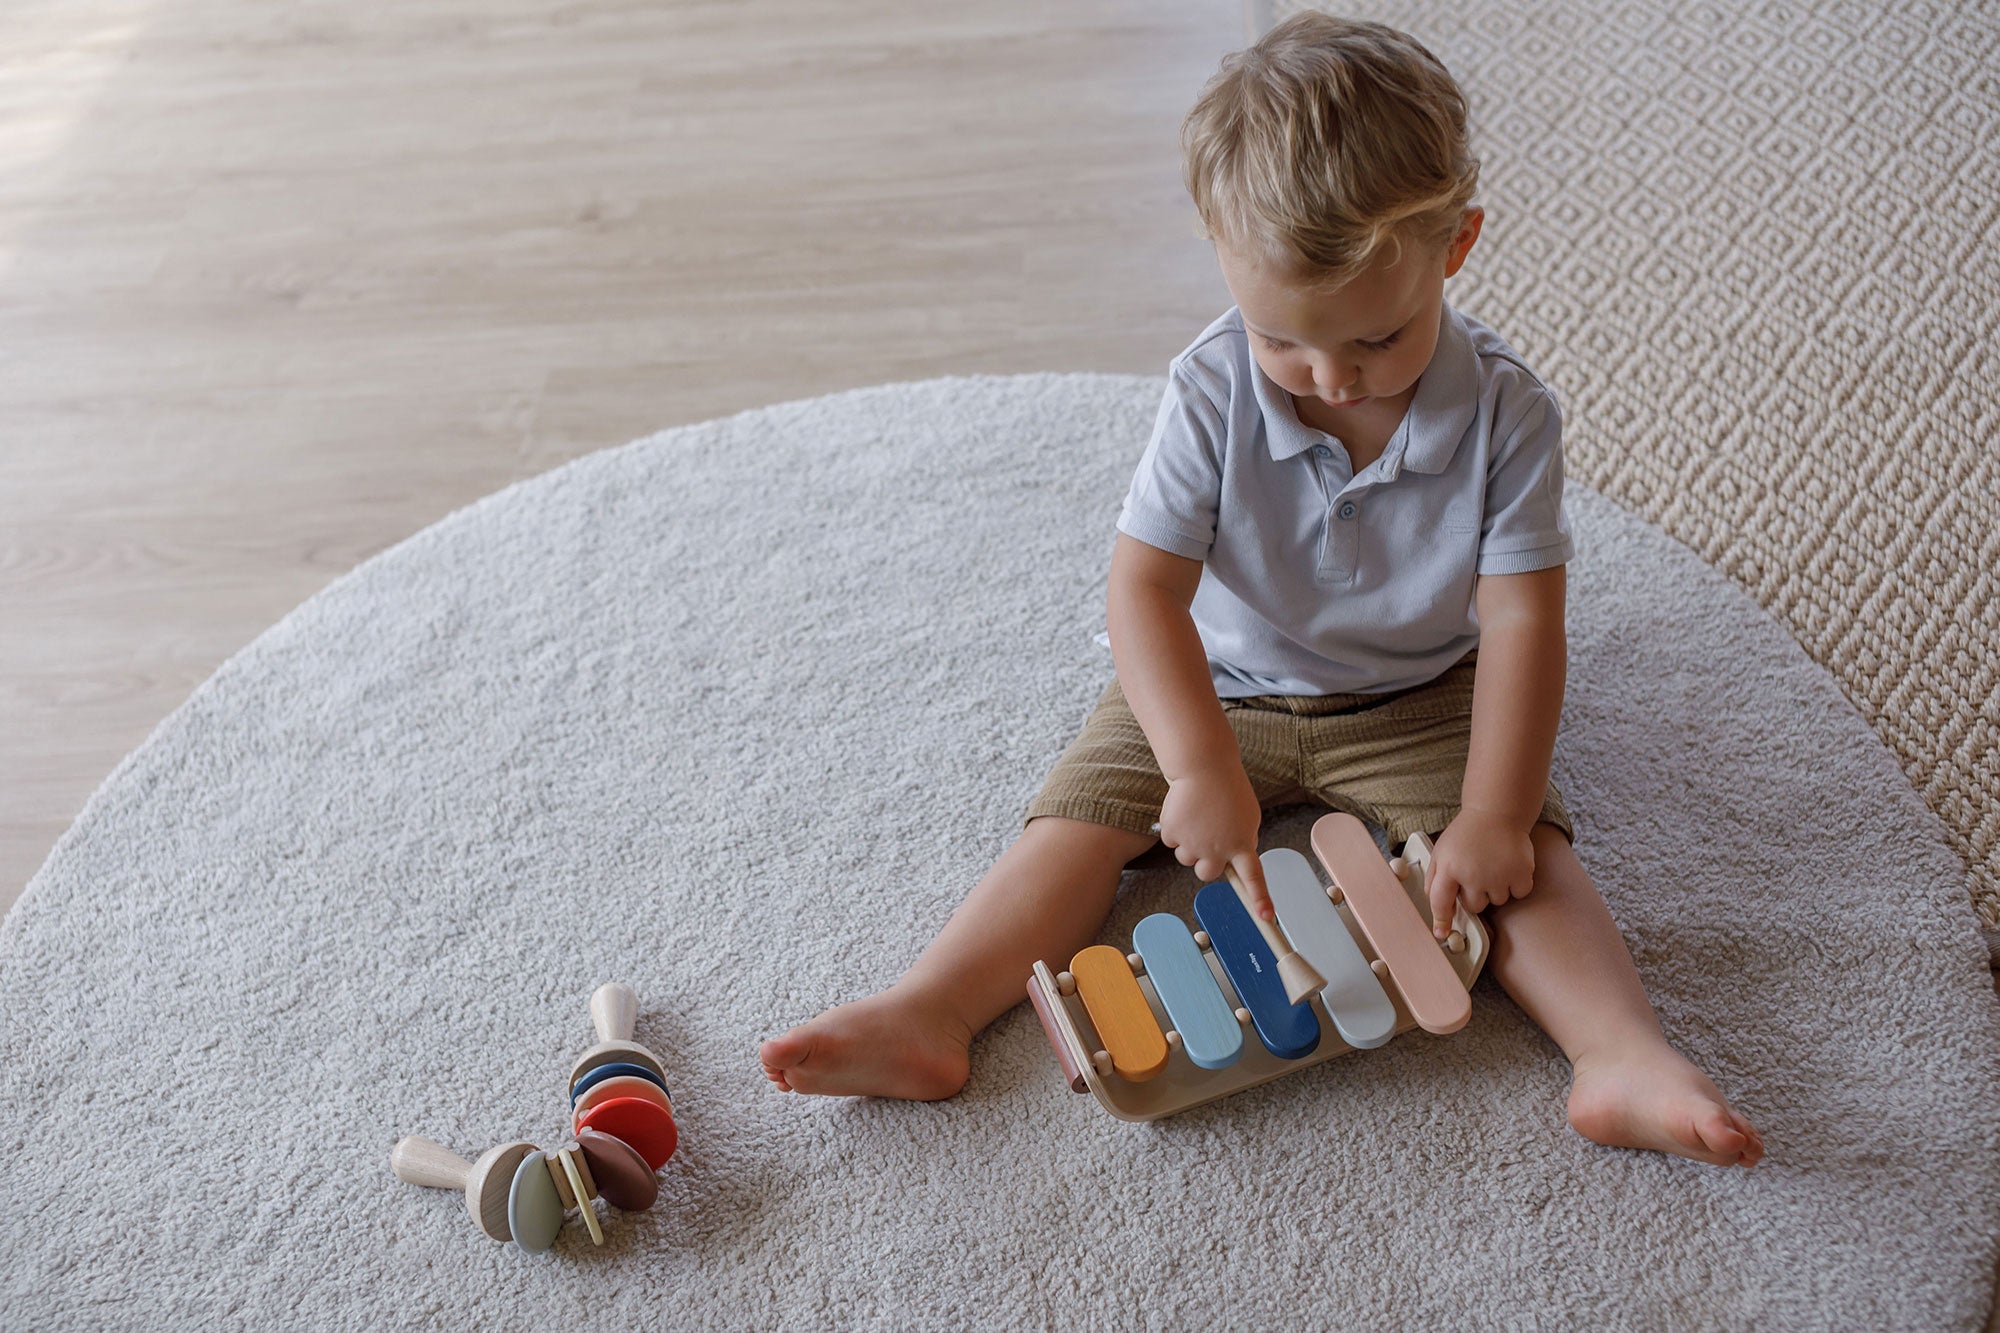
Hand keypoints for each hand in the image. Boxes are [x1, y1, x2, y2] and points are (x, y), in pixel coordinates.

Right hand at [1155, 765, 1271, 919]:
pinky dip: (1174, 829)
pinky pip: (1171, 842)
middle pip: (1206, 873)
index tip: (1266, 917)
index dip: (1259, 899)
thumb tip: (1233, 860)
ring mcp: (1194, 843)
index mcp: (1242, 843)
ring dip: (1189, 842)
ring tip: (1197, 816)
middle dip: (1204, 861)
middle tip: (1207, 837)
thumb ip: (1243, 840)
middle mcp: (1218, 849)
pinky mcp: (1173, 834)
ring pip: (1186, 858)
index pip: (1253, 877)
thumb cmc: (1228, 789)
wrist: (1204, 766)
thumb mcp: (1248, 816)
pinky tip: (1183, 810)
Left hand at [1425, 808, 1536, 938]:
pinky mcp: (1521, 873)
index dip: (1441, 921)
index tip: (1441, 934)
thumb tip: (1436, 907)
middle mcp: (1473, 874)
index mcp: (1449, 867)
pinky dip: (1516, 884)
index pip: (1440, 903)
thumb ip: (1434, 879)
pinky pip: (1519, 893)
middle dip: (1474, 894)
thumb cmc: (1467, 833)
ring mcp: (1498, 875)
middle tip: (1477, 872)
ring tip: (1493, 864)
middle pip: (1474, 906)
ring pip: (1497, 901)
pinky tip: (1509, 866)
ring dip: (1495, 888)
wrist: (1497, 811)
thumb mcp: (1441, 851)